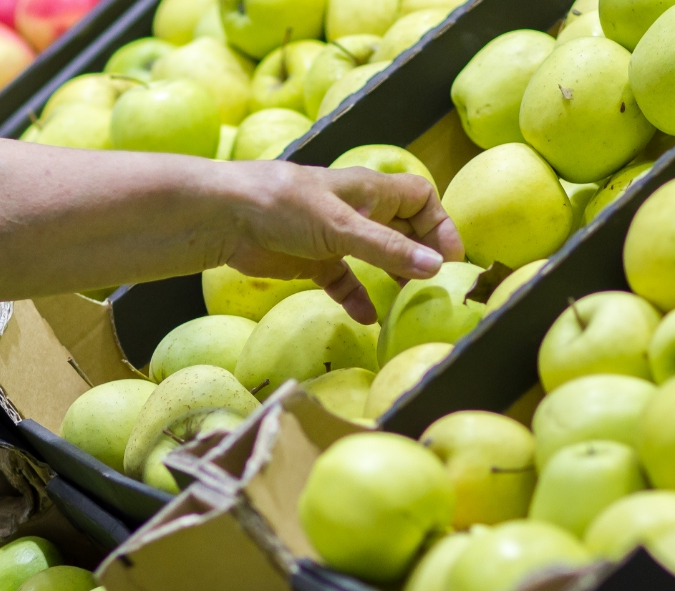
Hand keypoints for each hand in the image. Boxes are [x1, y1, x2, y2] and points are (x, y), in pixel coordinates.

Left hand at [219, 161, 463, 324]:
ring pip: (374, 257)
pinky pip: (343, 281)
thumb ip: (387, 249)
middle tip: (436, 285)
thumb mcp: (341, 227)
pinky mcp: (310, 261)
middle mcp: (355, 211)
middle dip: (420, 253)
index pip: (419, 197)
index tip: (449, 257)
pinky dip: (356, 297)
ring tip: (410, 301)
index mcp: (368, 190)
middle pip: (401, 229)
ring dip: (392, 276)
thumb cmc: (282, 205)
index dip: (439, 223)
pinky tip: (367, 317)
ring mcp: (332, 237)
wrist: (224, 218)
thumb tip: (435, 267)